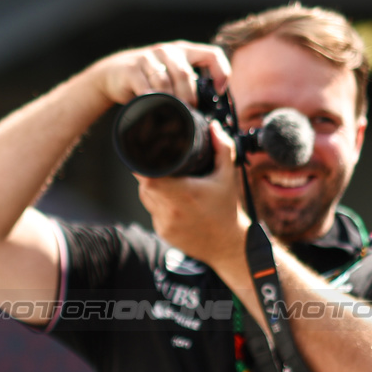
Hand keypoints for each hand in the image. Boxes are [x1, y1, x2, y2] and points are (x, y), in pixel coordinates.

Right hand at [89, 40, 230, 108]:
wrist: (113, 74)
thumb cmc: (148, 78)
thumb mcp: (171, 74)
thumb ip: (188, 83)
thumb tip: (209, 108)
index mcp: (183, 50)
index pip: (212, 54)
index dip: (221, 71)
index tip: (219, 91)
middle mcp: (168, 51)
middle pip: (185, 74)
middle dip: (188, 97)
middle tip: (189, 112)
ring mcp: (148, 58)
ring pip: (165, 82)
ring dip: (170, 101)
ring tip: (172, 114)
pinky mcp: (131, 69)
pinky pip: (146, 87)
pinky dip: (152, 100)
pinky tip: (153, 108)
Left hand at [135, 122, 249, 272]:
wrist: (229, 245)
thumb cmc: (227, 209)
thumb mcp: (227, 176)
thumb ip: (221, 148)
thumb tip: (213, 126)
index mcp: (183, 194)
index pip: (147, 177)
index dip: (142, 164)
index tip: (147, 155)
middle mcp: (170, 210)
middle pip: (144, 185)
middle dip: (149, 173)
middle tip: (159, 165)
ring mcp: (164, 223)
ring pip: (146, 199)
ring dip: (152, 188)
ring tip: (170, 182)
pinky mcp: (163, 233)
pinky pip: (153, 212)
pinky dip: (158, 205)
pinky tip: (174, 202)